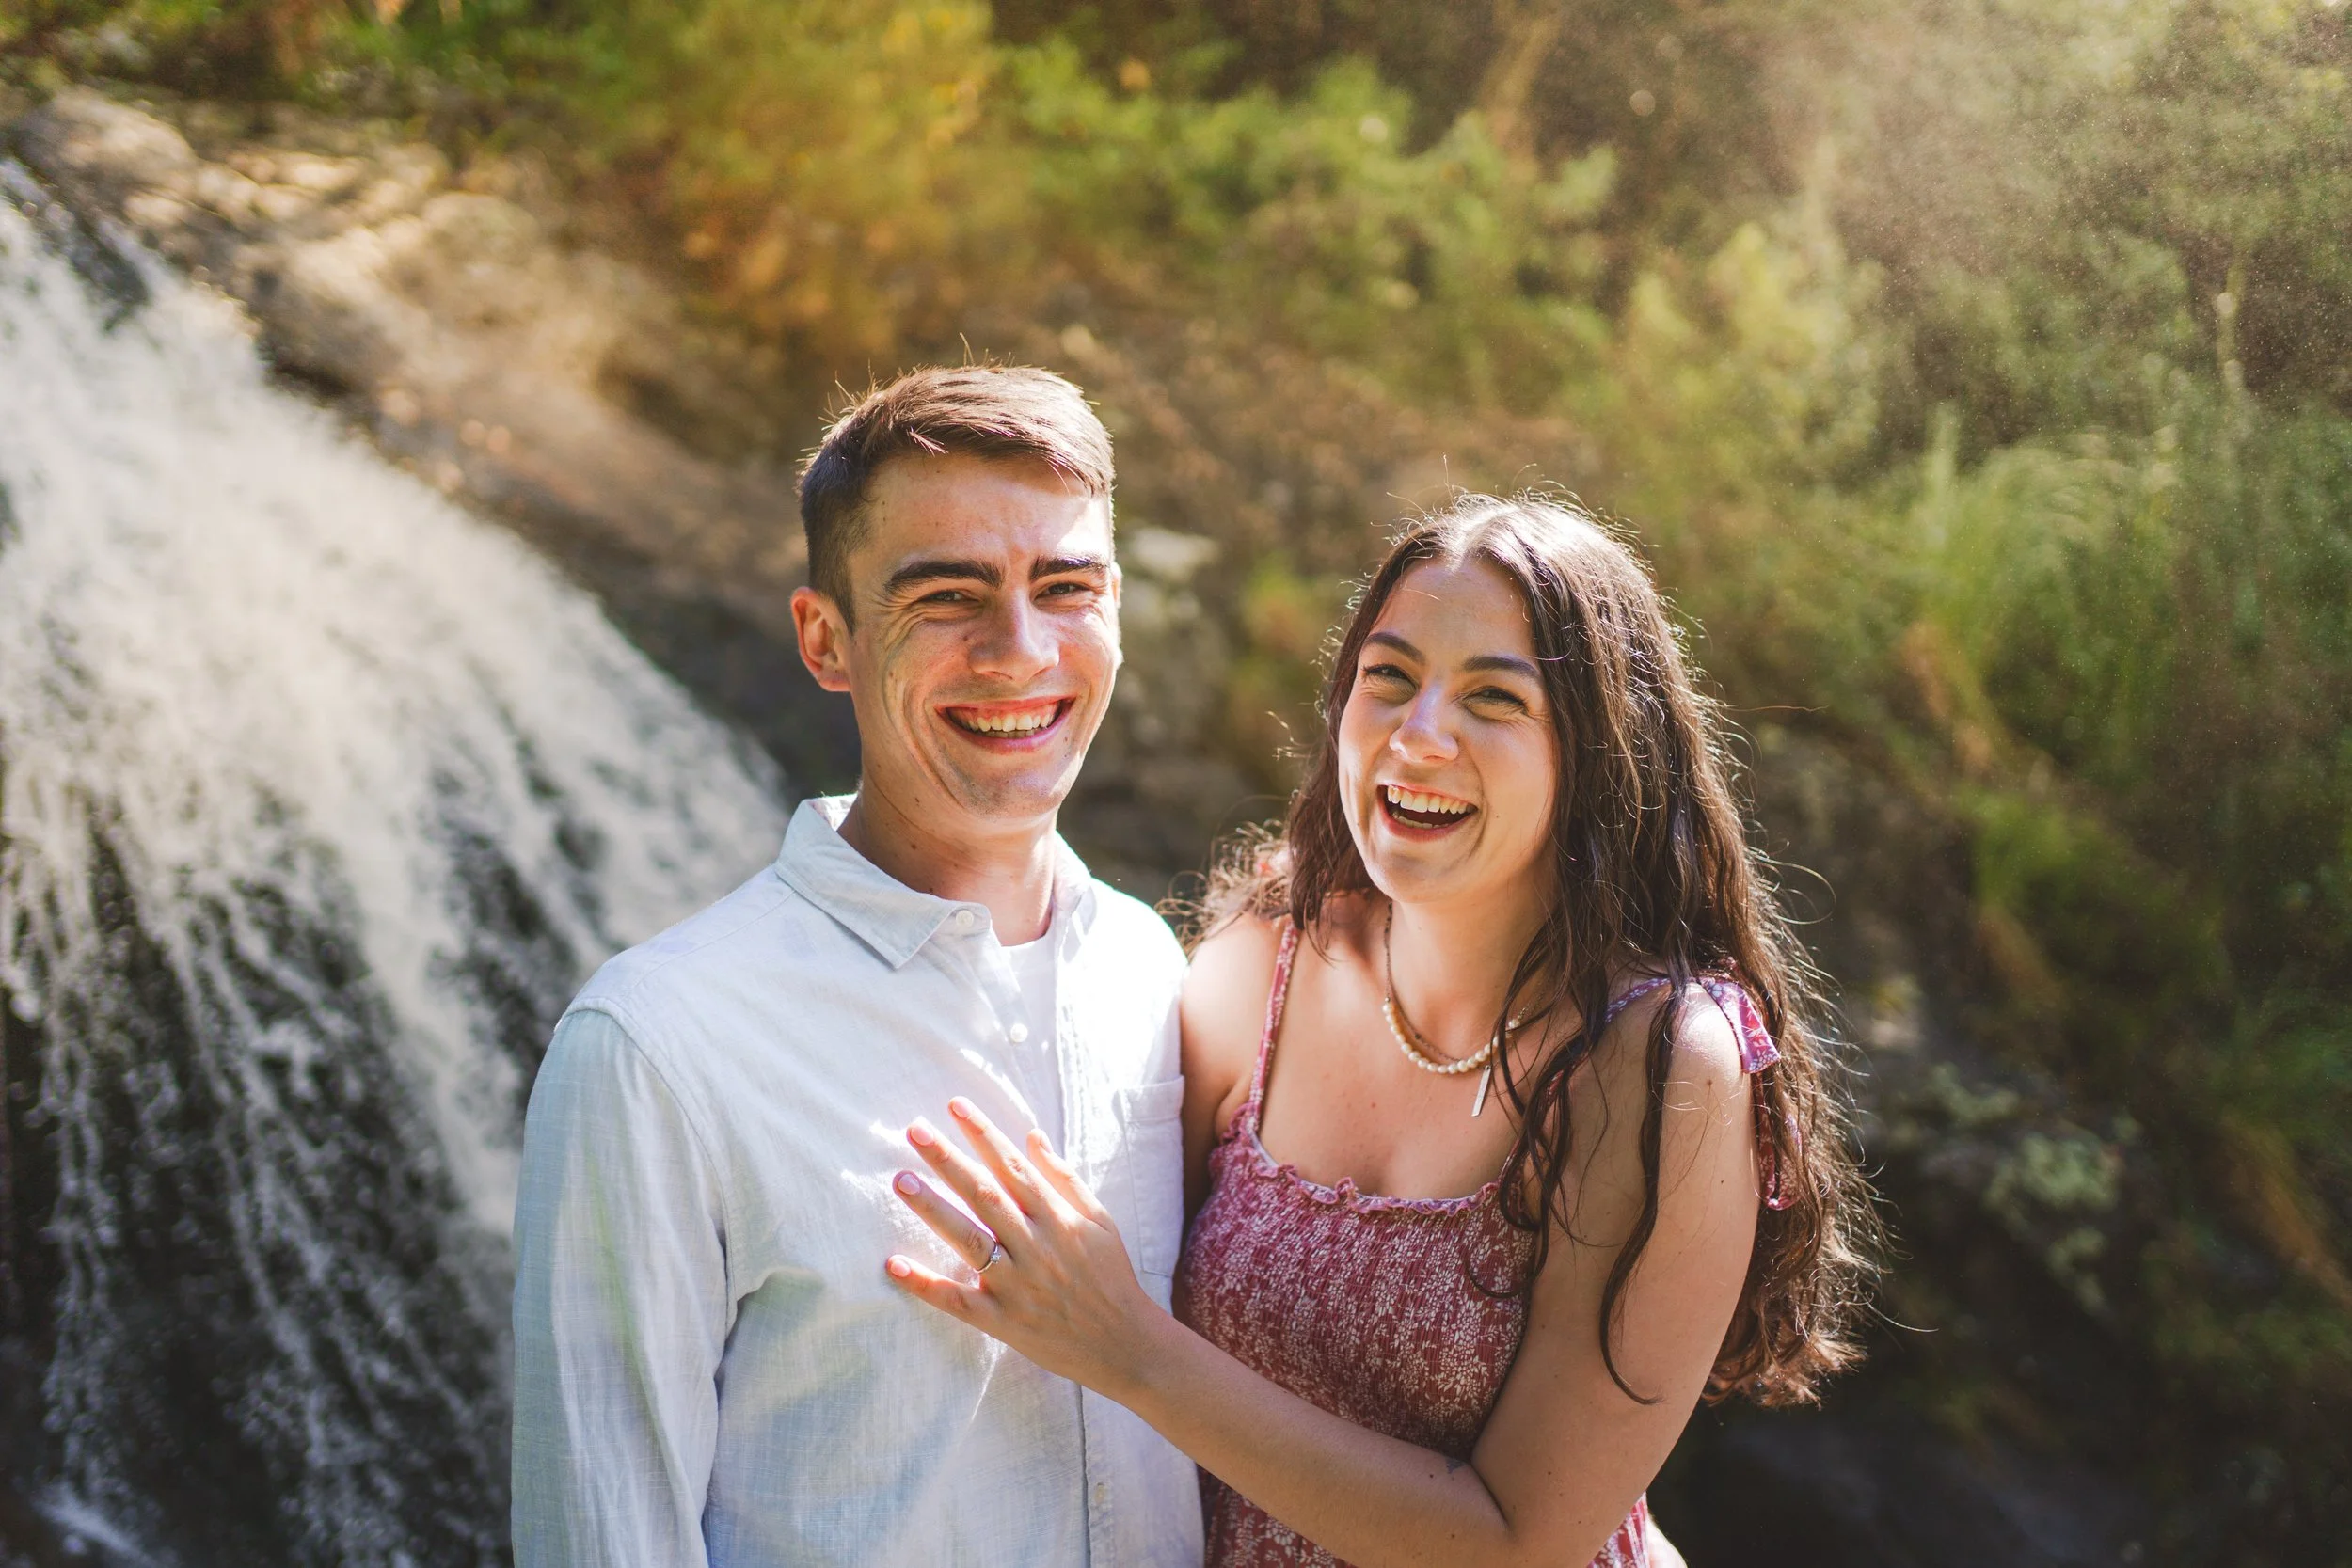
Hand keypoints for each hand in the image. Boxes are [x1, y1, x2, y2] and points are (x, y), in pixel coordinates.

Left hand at [886, 1097, 1167, 1399]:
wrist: (1122, 1344)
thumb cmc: (1110, 1275)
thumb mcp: (1099, 1220)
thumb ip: (1064, 1177)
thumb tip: (1031, 1135)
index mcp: (1058, 1218)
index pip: (1013, 1166)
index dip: (984, 1134)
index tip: (955, 1106)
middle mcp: (1035, 1246)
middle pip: (985, 1195)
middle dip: (949, 1160)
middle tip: (915, 1130)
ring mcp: (1016, 1284)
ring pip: (969, 1240)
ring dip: (933, 1209)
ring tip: (902, 1181)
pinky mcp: (1002, 1320)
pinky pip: (958, 1301)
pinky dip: (925, 1284)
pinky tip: (894, 1264)